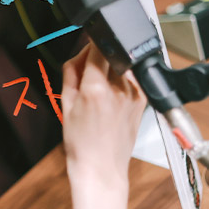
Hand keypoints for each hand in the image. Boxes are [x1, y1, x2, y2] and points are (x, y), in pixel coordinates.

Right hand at [61, 43, 146, 184]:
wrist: (101, 166)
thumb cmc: (81, 142)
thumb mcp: (66, 103)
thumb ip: (71, 71)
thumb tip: (79, 51)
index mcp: (96, 87)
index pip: (98, 47)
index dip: (90, 42)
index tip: (85, 41)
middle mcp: (120, 88)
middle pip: (110, 53)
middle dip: (96, 56)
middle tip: (84, 73)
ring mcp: (135, 93)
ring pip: (120, 64)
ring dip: (109, 68)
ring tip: (97, 90)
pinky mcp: (143, 99)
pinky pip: (130, 78)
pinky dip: (119, 80)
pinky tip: (110, 97)